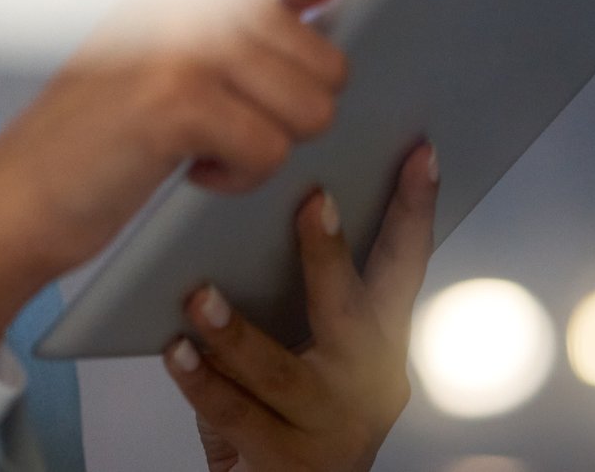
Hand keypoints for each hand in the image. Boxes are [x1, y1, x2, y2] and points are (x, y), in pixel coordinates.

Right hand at [0, 0, 456, 363]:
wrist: (18, 193)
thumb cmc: (100, 128)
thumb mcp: (173, 53)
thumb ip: (252, 12)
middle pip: (328, 53)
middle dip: (291, 108)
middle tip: (217, 121)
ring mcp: (184, 35)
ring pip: (312, 104)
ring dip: (267, 145)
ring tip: (198, 142)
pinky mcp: (180, 95)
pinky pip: (273, 147)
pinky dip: (240, 176)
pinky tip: (189, 168)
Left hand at [164, 141, 440, 471]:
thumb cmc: (295, 406)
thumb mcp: (317, 345)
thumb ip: (303, 291)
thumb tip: (259, 200)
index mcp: (380, 342)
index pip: (404, 266)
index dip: (414, 209)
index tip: (418, 153)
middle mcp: (366, 383)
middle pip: (350, 312)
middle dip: (330, 255)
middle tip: (312, 201)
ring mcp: (329, 426)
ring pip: (282, 371)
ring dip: (238, 331)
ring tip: (199, 297)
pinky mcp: (284, 460)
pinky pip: (235, 414)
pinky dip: (202, 381)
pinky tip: (176, 351)